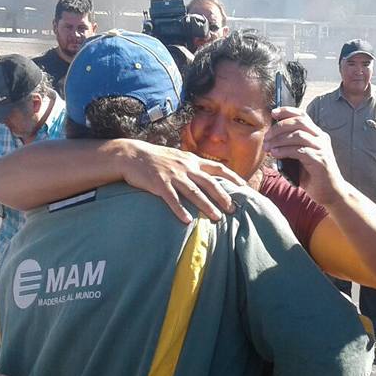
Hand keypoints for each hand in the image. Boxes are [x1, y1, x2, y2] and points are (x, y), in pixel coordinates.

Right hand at [117, 140, 243, 222]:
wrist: (132, 154)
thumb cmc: (156, 158)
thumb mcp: (178, 157)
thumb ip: (192, 165)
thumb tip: (208, 175)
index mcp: (191, 161)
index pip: (217, 168)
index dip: (232, 177)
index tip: (243, 187)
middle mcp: (185, 167)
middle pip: (208, 183)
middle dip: (222, 196)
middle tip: (232, 209)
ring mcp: (172, 175)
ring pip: (193, 192)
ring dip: (206, 206)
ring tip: (216, 218)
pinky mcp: (159, 184)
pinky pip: (171, 199)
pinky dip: (179, 210)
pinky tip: (187, 221)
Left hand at [264, 107, 344, 204]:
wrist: (331, 193)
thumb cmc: (313, 176)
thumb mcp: (300, 158)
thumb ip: (290, 148)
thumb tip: (270, 143)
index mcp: (317, 135)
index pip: (302, 115)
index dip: (287, 111)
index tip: (273, 113)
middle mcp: (321, 138)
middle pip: (298, 122)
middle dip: (279, 127)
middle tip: (266, 137)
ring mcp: (322, 149)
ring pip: (298, 135)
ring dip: (279, 140)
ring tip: (268, 147)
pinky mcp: (320, 160)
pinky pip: (299, 151)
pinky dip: (284, 151)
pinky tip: (275, 154)